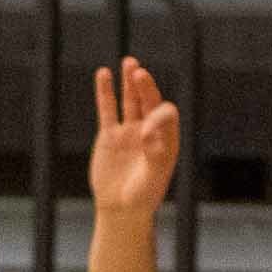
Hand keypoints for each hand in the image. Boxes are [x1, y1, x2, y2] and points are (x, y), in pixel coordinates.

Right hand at [88, 57, 182, 214]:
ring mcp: (129, 132)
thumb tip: (147, 128)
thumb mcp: (153, 177)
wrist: (120, 209)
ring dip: (129, 82)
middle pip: (149, 102)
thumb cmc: (142, 197)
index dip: (157, 115)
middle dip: (145, 87)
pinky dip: (105, 92)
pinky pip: (108, 109)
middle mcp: (150, 133)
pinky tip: (104, 74)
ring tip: (129, 62)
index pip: (166, 116)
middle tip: (139, 72)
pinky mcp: (109, 135)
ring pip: (130, 101)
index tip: (145, 127)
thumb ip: (155, 153)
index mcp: (167, 141)